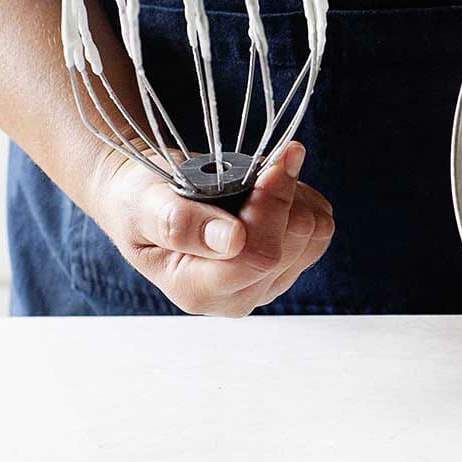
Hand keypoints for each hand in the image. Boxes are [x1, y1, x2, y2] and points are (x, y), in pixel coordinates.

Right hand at [86, 140, 333, 316]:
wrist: (147, 201)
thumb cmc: (140, 201)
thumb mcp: (145, 203)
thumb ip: (179, 223)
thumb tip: (231, 240)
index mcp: (198, 291)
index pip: (259, 256)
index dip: (271, 205)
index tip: (273, 164)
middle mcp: (237, 297)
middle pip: (294, 242)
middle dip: (280, 196)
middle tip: (255, 169)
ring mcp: (266, 284)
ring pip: (315, 233)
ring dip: (293, 198)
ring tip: (254, 184)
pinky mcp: (288, 266)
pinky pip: (321, 226)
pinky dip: (302, 201)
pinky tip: (269, 194)